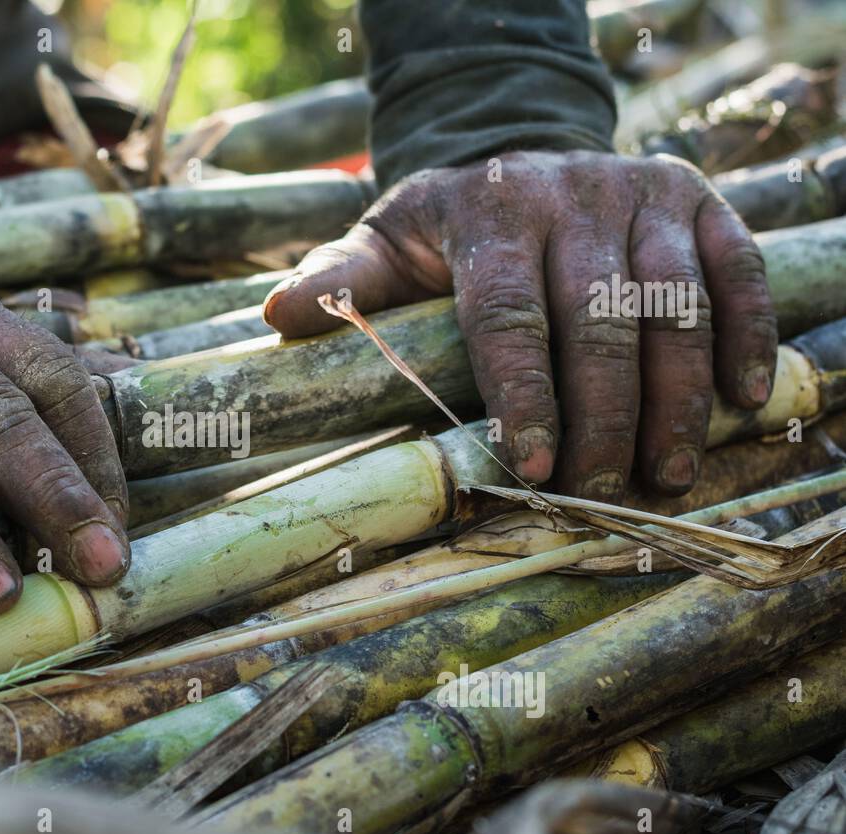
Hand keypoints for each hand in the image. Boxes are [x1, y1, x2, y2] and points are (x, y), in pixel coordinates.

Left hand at [264, 151, 776, 500]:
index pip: (508, 314)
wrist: (517, 155)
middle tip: (602, 491)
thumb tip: (275, 318)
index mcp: (487, 214)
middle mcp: (570, 196)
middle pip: (599, 321)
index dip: (523, 393)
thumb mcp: (382, 245)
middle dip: (603, 416)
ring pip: (673, 304)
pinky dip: (746, 333)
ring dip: (677, 397)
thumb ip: (340, 282)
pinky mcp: (696, 198)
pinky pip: (735, 269)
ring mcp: (639, 195)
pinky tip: (743, 401)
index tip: (531, 465)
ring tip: (667, 474)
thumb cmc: (444, 228)